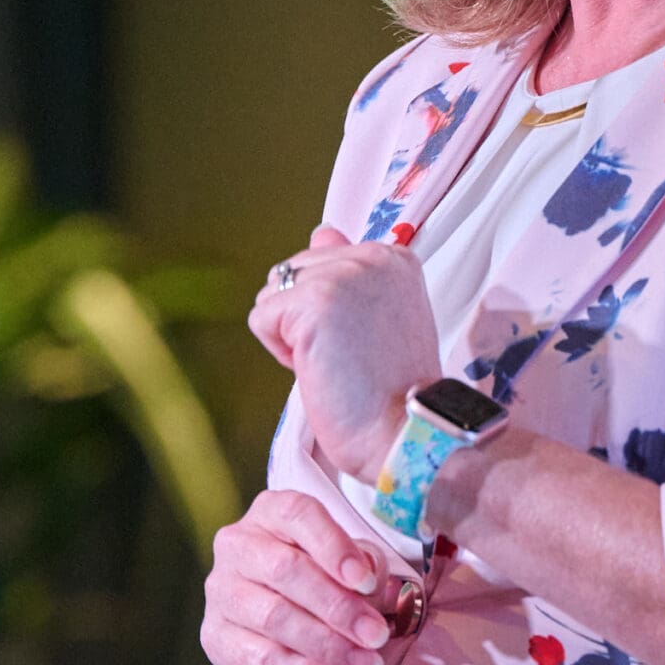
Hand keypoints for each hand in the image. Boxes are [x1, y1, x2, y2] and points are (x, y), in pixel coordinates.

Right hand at [201, 488, 395, 664]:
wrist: (285, 639)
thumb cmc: (324, 586)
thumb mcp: (350, 568)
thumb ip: (364, 568)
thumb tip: (369, 584)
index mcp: (271, 513)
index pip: (298, 514)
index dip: (334, 547)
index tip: (367, 582)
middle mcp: (237, 545)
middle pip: (285, 570)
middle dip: (338, 607)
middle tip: (376, 635)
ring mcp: (221, 591)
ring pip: (273, 617)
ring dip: (328, 646)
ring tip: (366, 663)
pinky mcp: (216, 637)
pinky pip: (262, 659)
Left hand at [248, 225, 441, 481]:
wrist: (404, 431)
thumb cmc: (393, 390)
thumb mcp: (379, 314)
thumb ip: (349, 269)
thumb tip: (322, 233)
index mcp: (392, 257)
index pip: (323, 262)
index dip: (329, 312)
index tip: (363, 342)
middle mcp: (370, 256)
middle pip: (294, 274)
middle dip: (305, 319)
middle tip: (348, 356)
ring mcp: (341, 276)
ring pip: (273, 295)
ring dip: (291, 335)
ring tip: (335, 361)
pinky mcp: (312, 302)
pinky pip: (261, 319)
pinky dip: (278, 352)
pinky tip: (317, 368)